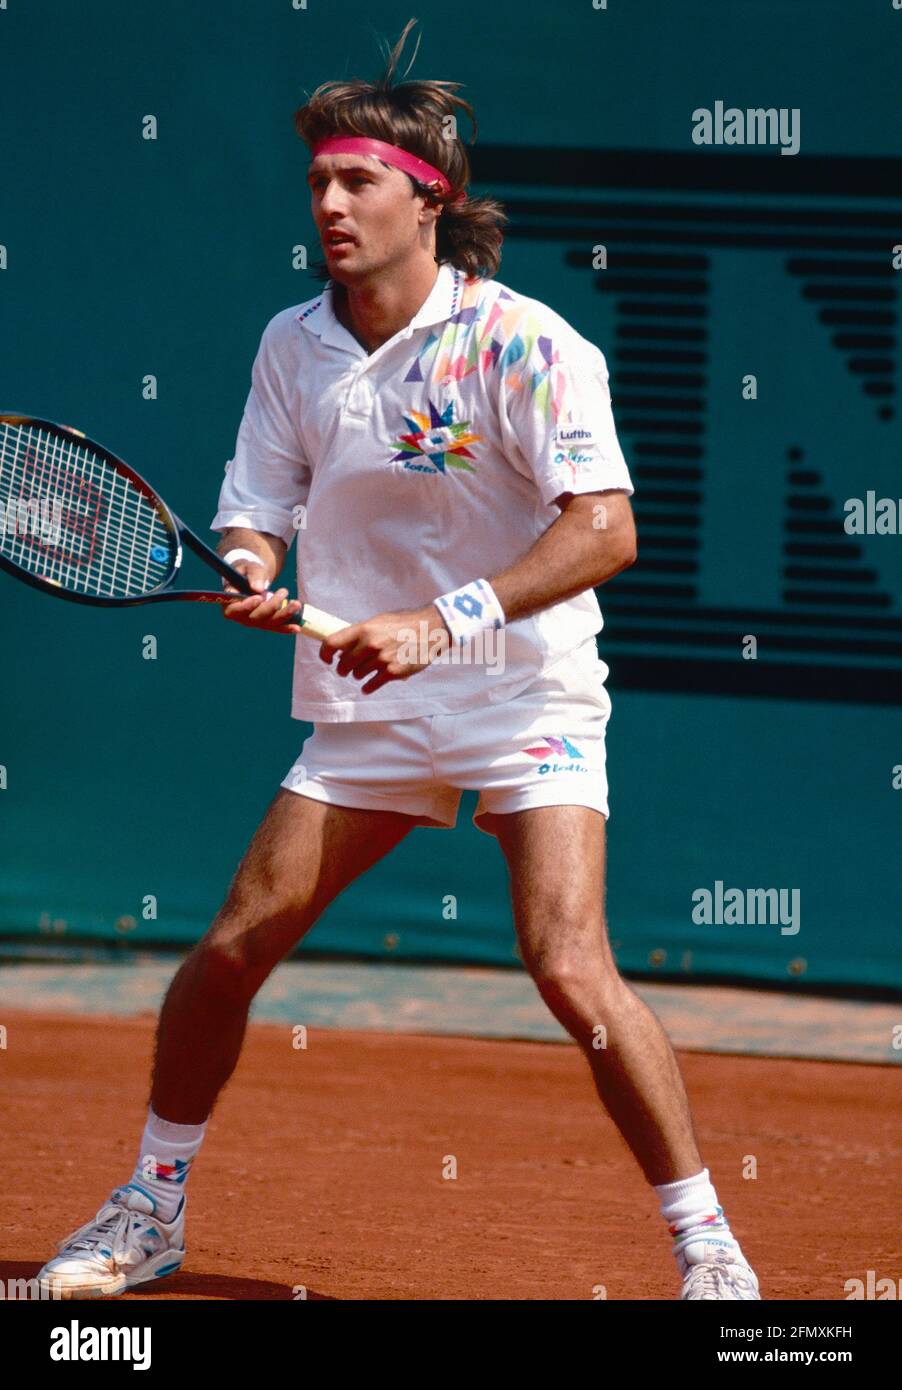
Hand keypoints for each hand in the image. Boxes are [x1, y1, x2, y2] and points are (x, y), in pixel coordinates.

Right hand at [220, 561, 302, 635]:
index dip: (246, 607)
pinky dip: (286, 627)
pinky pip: (276, 627)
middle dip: (271, 607)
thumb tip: (258, 588)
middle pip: (255, 618)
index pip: (234, 611)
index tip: (258, 598)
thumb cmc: (247, 571)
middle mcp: (241, 616)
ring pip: (268, 623)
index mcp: (230, 604)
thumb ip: (253, 575)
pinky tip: (296, 627)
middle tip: (283, 591)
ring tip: (296, 604)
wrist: (253, 576)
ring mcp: (255, 621)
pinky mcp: (266, 623)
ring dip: (284, 615)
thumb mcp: (249, 567)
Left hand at [320, 604, 451, 693]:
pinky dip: (368, 687)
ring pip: (357, 675)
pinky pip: (371, 685)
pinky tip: (368, 686)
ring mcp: (381, 660)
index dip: (325, 654)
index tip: (327, 659)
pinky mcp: (392, 672)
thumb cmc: (405, 623)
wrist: (430, 629)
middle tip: (347, 668)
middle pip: (343, 664)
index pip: (332, 643)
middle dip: (344, 668)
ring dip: (359, 675)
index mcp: (363, 629)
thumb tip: (343, 645)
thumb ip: (361, 633)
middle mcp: (370, 645)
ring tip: (366, 671)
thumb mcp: (379, 621)